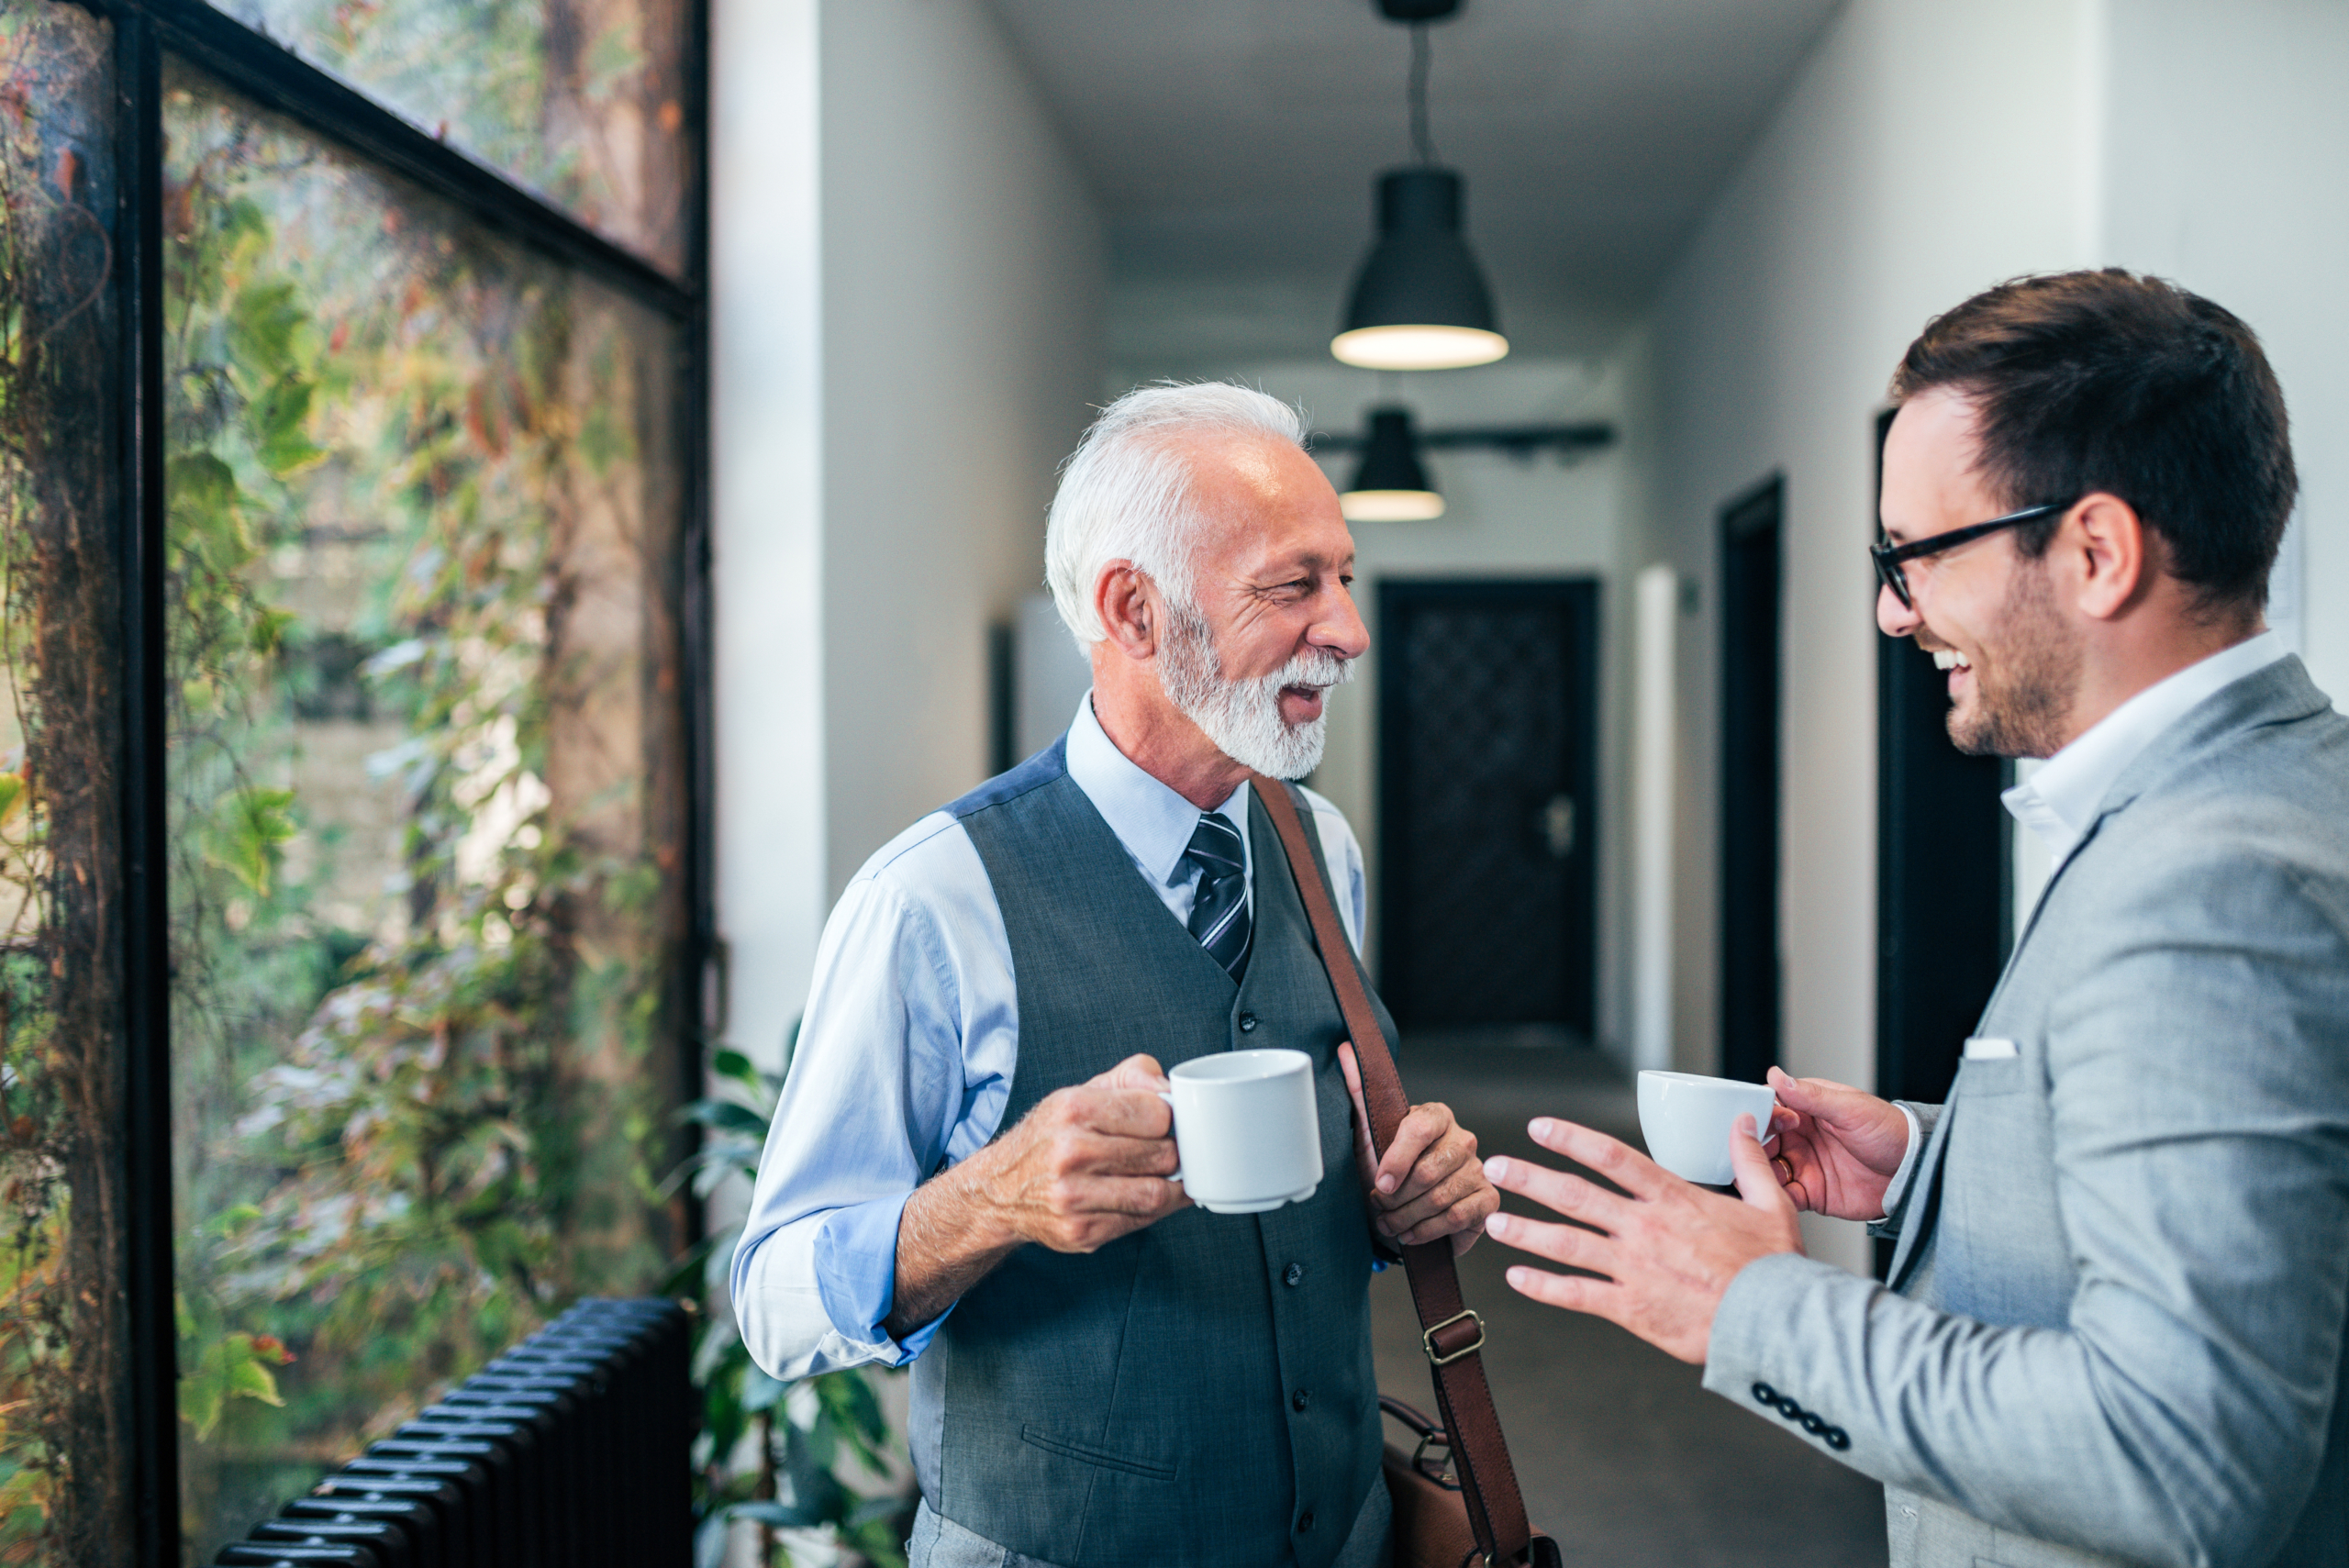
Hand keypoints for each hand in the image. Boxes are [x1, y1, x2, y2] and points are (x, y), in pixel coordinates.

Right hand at [886, 1054, 1186, 1336]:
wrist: (999, 1190)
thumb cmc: (1051, 1136)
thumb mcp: (1083, 1092)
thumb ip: (1133, 1079)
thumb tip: (1174, 1089)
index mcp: (1073, 1107)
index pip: (1156, 1113)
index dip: (1168, 1119)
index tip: (1165, 1124)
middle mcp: (1070, 1152)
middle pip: (1162, 1154)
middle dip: (1172, 1153)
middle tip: (1167, 1151)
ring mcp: (1074, 1197)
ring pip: (1156, 1194)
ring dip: (1170, 1186)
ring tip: (1165, 1176)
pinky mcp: (1080, 1232)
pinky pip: (1139, 1222)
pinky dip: (1153, 1211)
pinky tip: (1144, 1197)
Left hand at [1338, 1042, 1497, 1254]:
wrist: (1403, 1214)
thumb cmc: (1386, 1172)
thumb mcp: (1368, 1135)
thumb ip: (1360, 1093)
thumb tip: (1345, 1050)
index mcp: (1436, 1117)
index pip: (1420, 1129)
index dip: (1397, 1159)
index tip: (1380, 1182)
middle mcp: (1463, 1139)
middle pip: (1429, 1170)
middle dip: (1398, 1197)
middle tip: (1381, 1205)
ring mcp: (1478, 1170)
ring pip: (1441, 1197)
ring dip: (1408, 1217)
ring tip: (1391, 1221)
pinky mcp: (1487, 1200)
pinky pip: (1459, 1216)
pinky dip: (1428, 1230)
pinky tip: (1413, 1233)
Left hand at [1482, 1114, 1802, 1362]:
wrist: (1775, 1324)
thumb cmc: (1774, 1268)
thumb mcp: (1770, 1203)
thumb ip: (1749, 1160)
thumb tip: (1743, 1122)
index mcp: (1674, 1199)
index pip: (1611, 1157)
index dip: (1570, 1139)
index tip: (1539, 1128)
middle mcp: (1645, 1228)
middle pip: (1575, 1195)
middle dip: (1530, 1178)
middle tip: (1497, 1167)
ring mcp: (1634, 1268)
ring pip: (1567, 1244)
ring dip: (1525, 1231)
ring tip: (1494, 1221)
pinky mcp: (1631, 1308)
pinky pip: (1577, 1294)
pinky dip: (1543, 1286)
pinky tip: (1518, 1278)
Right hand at [1761, 1065, 1911, 1220]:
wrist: (1914, 1172)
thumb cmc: (1888, 1131)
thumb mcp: (1850, 1108)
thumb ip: (1811, 1095)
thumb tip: (1776, 1075)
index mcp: (1807, 1111)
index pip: (1769, 1108)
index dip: (1760, 1115)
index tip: (1761, 1122)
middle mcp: (1800, 1137)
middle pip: (1761, 1140)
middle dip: (1751, 1146)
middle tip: (1747, 1152)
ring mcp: (1804, 1165)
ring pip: (1767, 1168)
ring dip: (1758, 1172)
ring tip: (1755, 1176)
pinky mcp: (1812, 1193)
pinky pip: (1785, 1195)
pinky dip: (1775, 1196)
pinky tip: (1773, 1194)